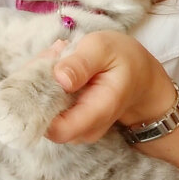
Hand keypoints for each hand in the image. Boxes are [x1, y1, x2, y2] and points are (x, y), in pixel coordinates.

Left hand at [47, 31, 175, 143]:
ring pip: (44, 116)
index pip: (59, 130)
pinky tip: (60, 73)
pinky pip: (48, 113)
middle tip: (52, 58)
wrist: (140, 79)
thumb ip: (81, 62)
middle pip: (46, 122)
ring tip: (60, 62)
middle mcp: (86, 129)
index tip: (38, 74)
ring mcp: (78, 131)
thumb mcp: (104, 48)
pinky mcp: (71, 126)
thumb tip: (59, 78)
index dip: (39, 108)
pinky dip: (46, 91)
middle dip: (38, 91)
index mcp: (98, 111)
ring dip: (42, 88)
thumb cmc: (123, 60)